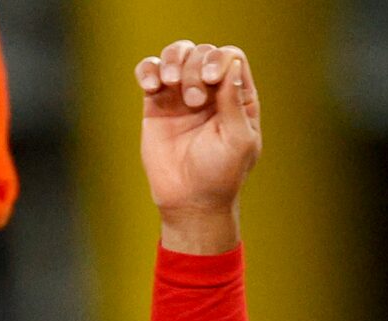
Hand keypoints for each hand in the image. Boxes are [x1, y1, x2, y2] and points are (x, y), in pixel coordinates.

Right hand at [137, 40, 261, 253]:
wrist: (189, 201)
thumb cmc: (221, 174)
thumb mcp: (238, 139)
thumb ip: (235, 102)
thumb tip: (231, 64)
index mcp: (236, 96)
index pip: (229, 57)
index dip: (218, 59)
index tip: (210, 80)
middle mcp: (211, 90)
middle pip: (202, 53)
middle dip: (195, 69)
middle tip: (193, 101)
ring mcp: (181, 95)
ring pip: (177, 54)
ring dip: (172, 61)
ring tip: (169, 84)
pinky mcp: (156, 104)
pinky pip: (150, 72)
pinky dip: (148, 70)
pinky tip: (150, 86)